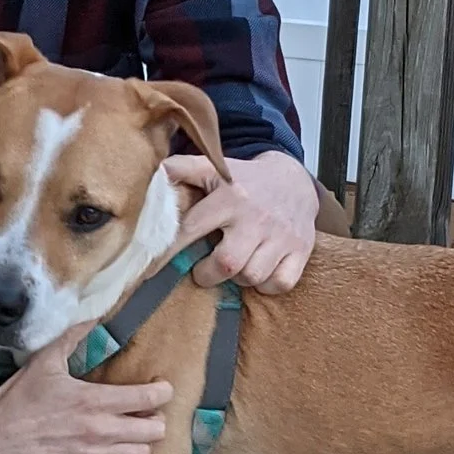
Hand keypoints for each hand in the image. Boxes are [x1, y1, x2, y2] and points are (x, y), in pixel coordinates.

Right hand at [0, 330, 172, 453]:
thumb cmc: (17, 400)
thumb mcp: (45, 361)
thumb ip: (72, 337)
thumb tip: (92, 316)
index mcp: (94, 400)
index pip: (149, 397)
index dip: (162, 392)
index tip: (161, 389)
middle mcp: (100, 430)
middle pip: (154, 429)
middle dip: (155, 420)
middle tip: (145, 415)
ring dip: (141, 445)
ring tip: (132, 438)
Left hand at [168, 147, 320, 291]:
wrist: (294, 179)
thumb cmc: (245, 181)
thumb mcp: (215, 168)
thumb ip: (182, 169)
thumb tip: (155, 173)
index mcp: (230, 196)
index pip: (192, 228)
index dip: (168, 252)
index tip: (152, 268)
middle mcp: (255, 217)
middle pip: (227, 262)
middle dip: (208, 274)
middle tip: (203, 271)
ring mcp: (281, 235)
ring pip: (253, 275)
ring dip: (239, 278)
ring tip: (234, 266)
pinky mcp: (301, 249)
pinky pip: (281, 283)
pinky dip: (267, 285)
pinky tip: (260, 272)